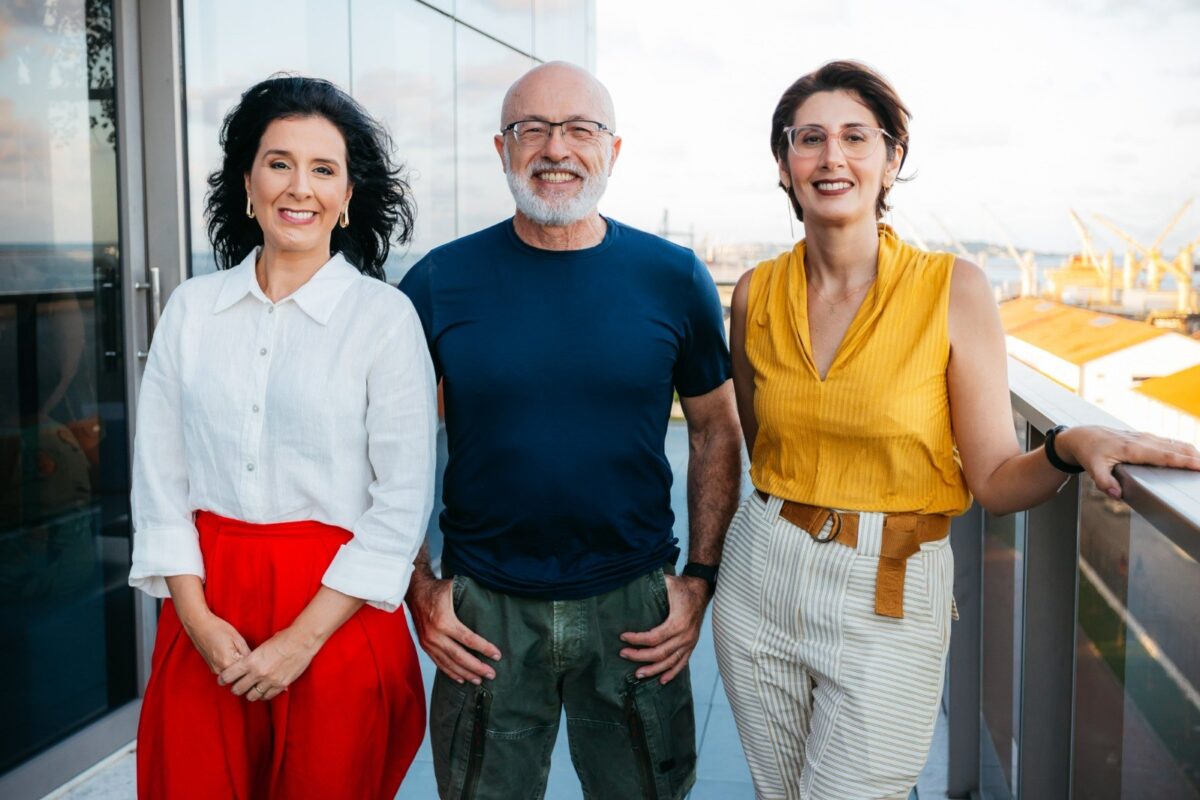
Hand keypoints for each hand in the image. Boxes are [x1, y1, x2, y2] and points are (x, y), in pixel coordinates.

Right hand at [180, 610, 249, 675]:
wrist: (199, 625)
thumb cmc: (218, 628)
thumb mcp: (238, 639)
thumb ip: (247, 653)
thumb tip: (255, 662)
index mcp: (227, 662)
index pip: (246, 671)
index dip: (253, 666)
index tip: (258, 660)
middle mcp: (219, 670)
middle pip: (239, 676)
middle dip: (246, 669)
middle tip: (252, 658)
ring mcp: (214, 670)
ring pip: (232, 675)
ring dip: (238, 669)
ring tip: (241, 654)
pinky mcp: (211, 668)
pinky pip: (225, 671)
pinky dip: (231, 666)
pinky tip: (233, 654)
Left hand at [218, 626, 318, 701]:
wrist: (303, 641)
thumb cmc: (283, 639)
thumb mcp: (262, 647)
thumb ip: (252, 658)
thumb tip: (245, 665)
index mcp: (251, 661)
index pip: (228, 676)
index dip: (223, 679)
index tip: (223, 679)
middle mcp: (258, 673)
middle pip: (238, 689)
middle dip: (236, 688)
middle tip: (238, 685)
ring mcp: (270, 681)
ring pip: (251, 696)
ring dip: (249, 693)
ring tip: (252, 688)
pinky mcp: (281, 685)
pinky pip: (267, 696)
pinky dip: (263, 694)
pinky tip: (264, 689)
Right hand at [408, 573, 499, 684]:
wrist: (414, 591)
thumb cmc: (437, 590)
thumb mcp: (453, 589)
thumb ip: (469, 597)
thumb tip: (492, 603)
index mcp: (443, 620)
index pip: (468, 639)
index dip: (484, 648)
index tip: (497, 655)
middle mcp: (434, 635)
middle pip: (459, 656)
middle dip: (477, 667)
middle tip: (492, 674)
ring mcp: (428, 642)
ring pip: (449, 663)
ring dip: (465, 673)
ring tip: (479, 680)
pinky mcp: (425, 646)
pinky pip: (439, 663)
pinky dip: (451, 672)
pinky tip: (461, 678)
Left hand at [620, 575, 709, 683]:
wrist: (700, 590)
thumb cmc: (681, 587)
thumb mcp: (667, 583)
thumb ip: (653, 586)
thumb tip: (631, 585)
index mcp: (678, 622)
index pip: (654, 637)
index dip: (637, 640)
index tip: (623, 637)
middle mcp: (685, 635)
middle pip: (660, 653)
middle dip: (640, 656)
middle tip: (624, 654)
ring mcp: (689, 642)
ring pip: (670, 662)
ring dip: (654, 670)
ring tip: (638, 674)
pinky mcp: (692, 645)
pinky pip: (682, 663)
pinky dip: (672, 673)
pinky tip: (662, 680)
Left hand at [1059, 425, 1199, 497]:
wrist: (1083, 436)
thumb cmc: (1089, 452)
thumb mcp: (1092, 468)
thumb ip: (1104, 482)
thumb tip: (1116, 494)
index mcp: (1133, 449)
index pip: (1164, 456)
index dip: (1184, 461)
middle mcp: (1142, 441)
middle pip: (1175, 448)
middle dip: (1194, 457)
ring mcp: (1144, 438)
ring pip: (1174, 443)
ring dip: (1191, 452)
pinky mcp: (1145, 437)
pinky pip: (1168, 442)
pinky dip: (1181, 448)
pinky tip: (1191, 454)